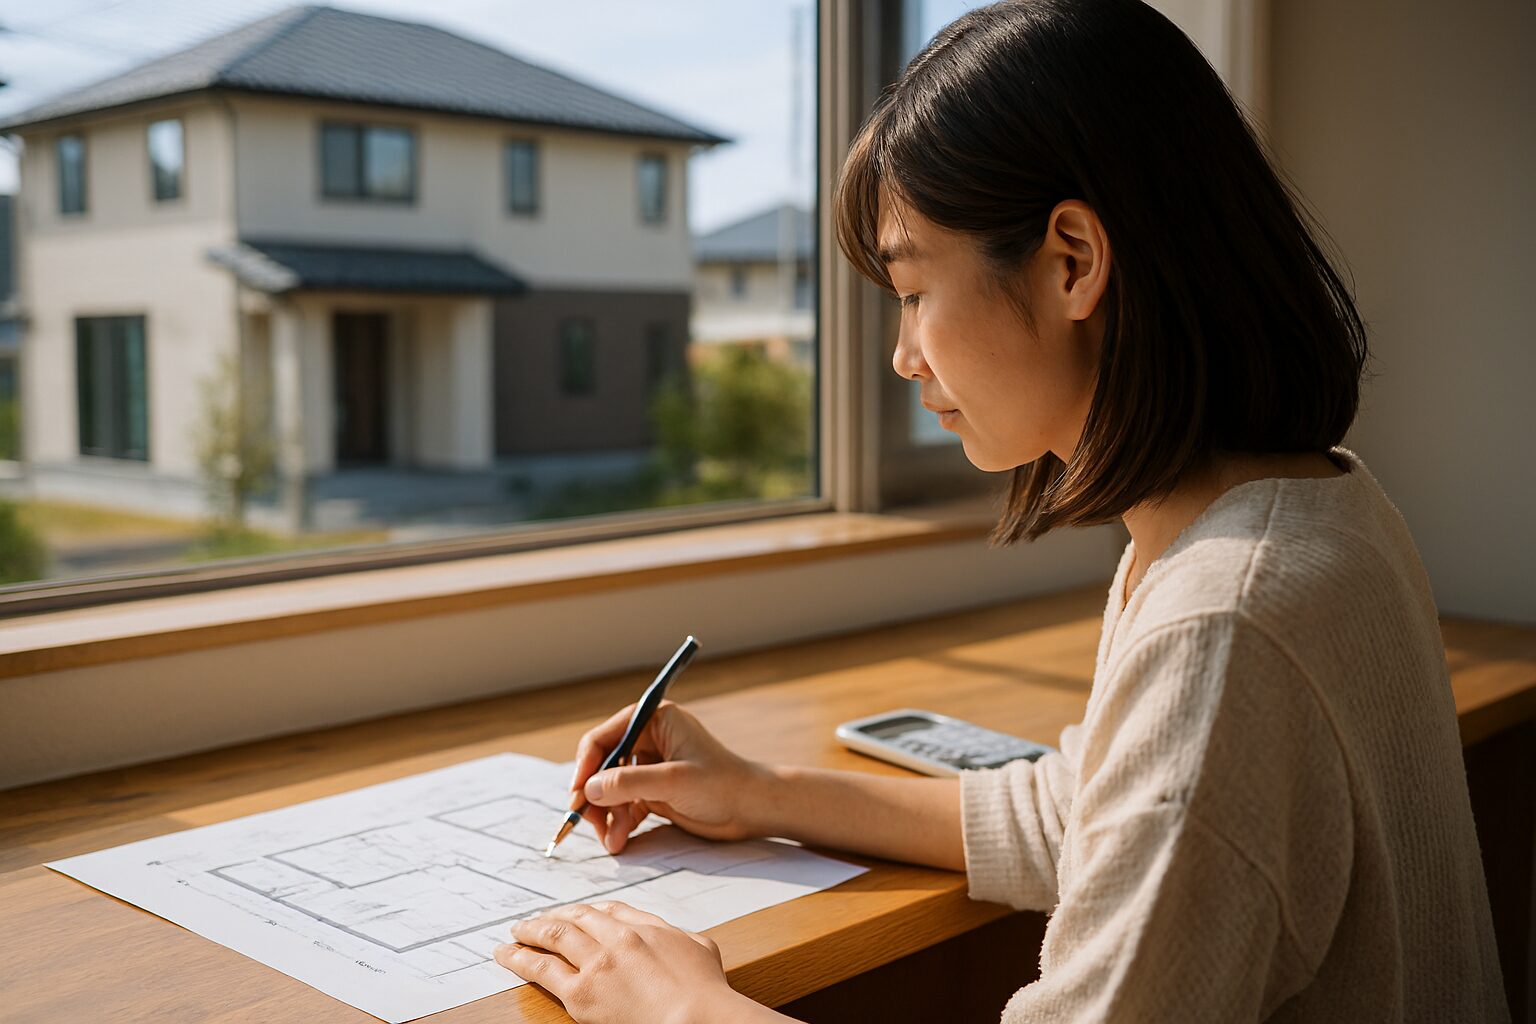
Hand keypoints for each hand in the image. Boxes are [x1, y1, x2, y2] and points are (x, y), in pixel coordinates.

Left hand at [496, 901, 756, 1023]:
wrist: (696, 1017)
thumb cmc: (705, 991)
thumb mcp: (698, 946)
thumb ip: (675, 936)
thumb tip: (668, 936)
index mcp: (645, 927)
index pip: (609, 910)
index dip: (588, 911)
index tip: (576, 913)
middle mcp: (617, 938)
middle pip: (576, 918)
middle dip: (553, 917)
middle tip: (537, 921)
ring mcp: (597, 963)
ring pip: (553, 937)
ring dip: (530, 931)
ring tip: (514, 934)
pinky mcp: (580, 993)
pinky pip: (542, 970)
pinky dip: (520, 958)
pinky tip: (508, 955)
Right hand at [570, 700, 768, 852]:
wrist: (753, 809)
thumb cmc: (723, 785)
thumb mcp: (674, 782)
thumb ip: (629, 783)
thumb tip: (588, 789)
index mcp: (655, 720)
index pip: (605, 737)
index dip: (586, 766)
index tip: (577, 795)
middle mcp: (649, 739)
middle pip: (603, 765)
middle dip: (594, 796)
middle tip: (588, 823)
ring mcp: (651, 766)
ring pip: (611, 789)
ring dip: (606, 815)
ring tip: (611, 842)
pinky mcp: (654, 791)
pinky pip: (625, 805)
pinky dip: (619, 823)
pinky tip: (619, 842)